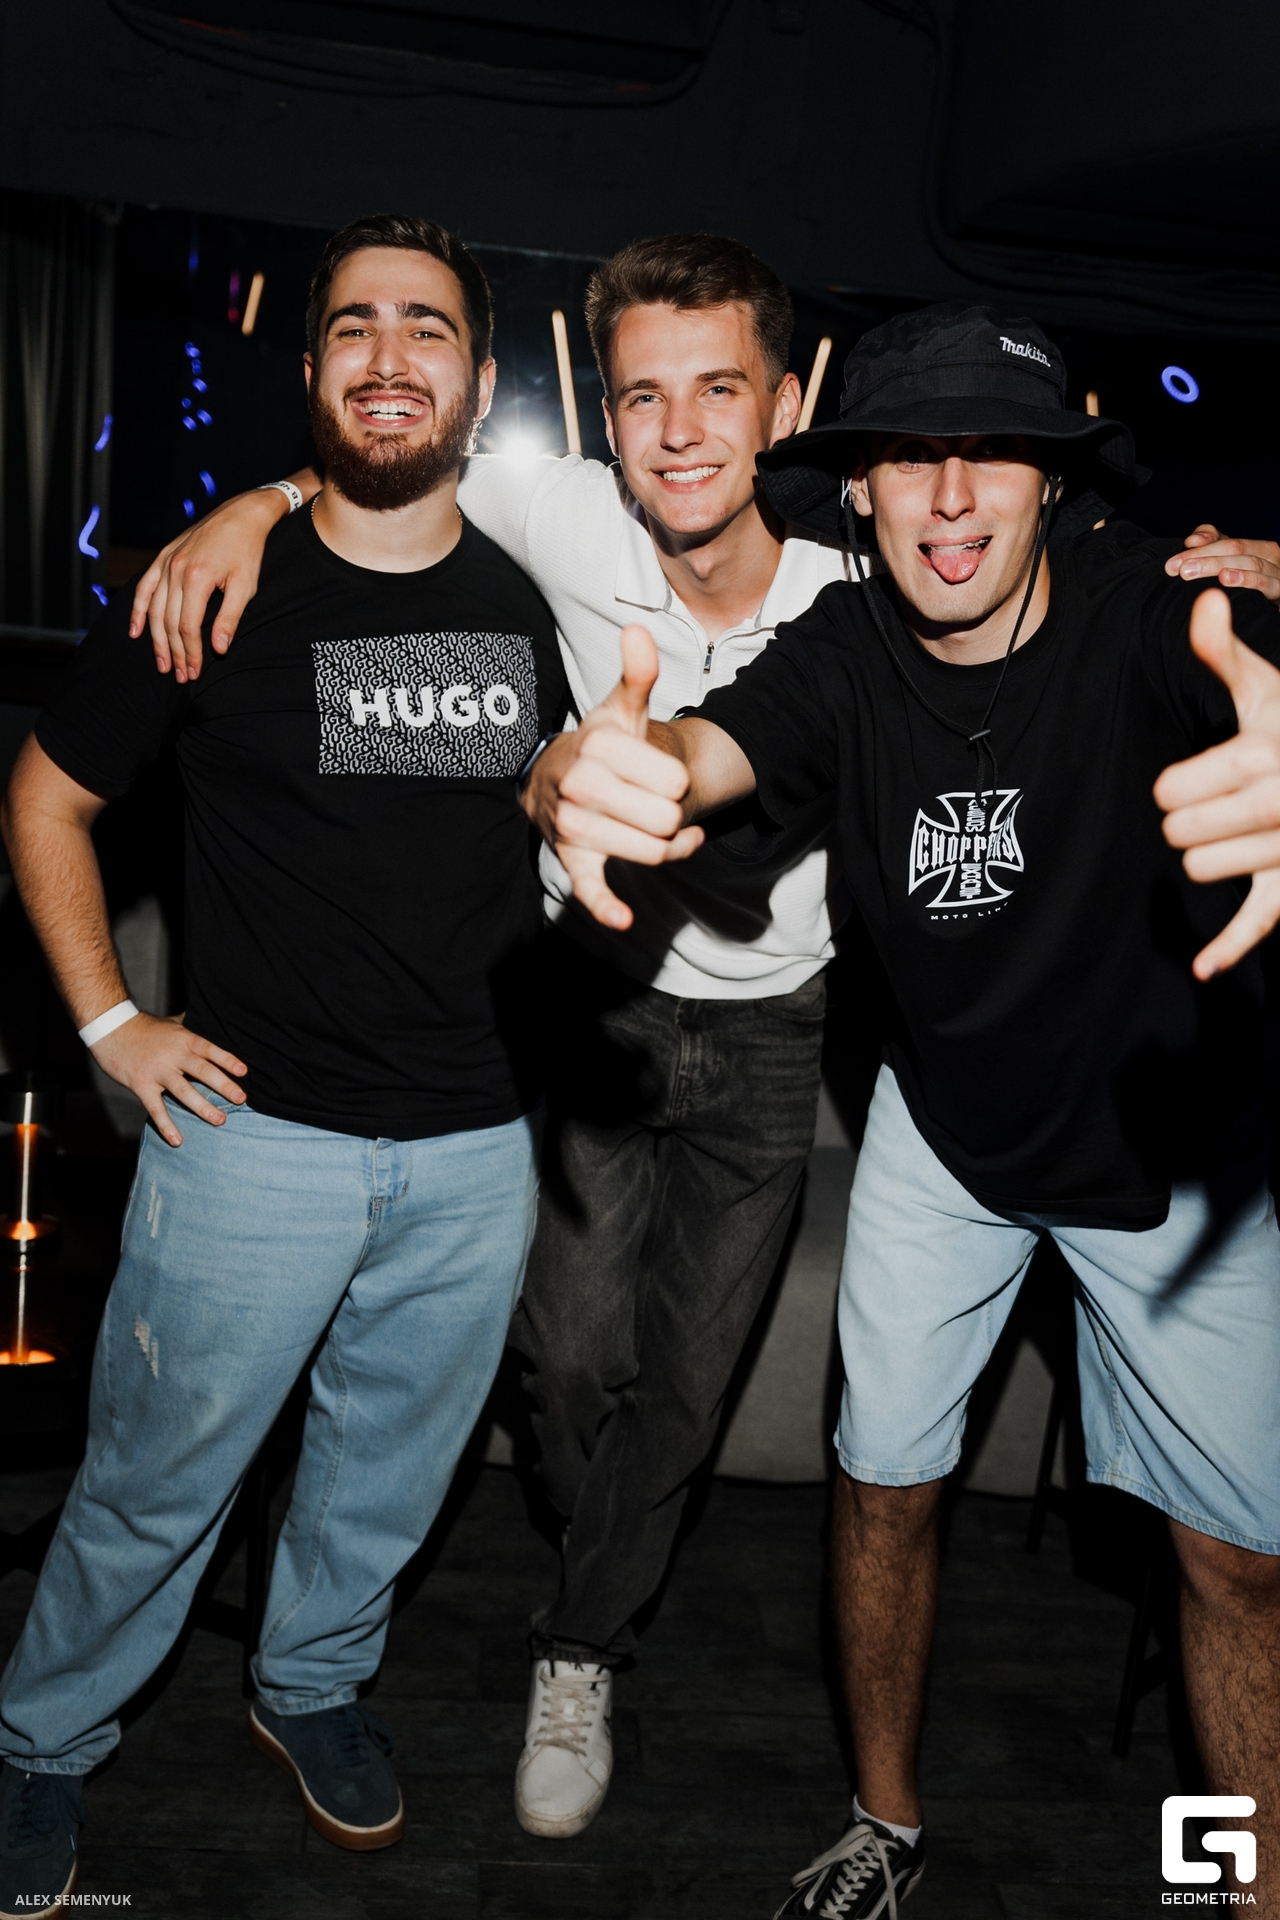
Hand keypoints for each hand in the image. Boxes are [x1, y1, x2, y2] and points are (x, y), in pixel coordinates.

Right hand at [90, 1012, 246, 1146]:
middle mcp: (173, 1055)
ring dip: (202, 1107)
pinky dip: (166, 1125)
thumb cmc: (143, 1027)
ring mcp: (157, 1071)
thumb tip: (208, 1017)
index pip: (210, 1050)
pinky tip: (177, 1140)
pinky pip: (155, 1108)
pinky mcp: (141, 1085)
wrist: (110, 1029)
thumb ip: (189, 1026)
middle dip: (223, 1086)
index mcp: (183, 1039)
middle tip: (241, 1098)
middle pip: (202, 1071)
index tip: (244, 1072)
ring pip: (184, 1091)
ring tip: (220, 1120)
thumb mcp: (171, 1023)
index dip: (227, 1060)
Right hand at [129, 489, 287, 681]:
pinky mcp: (164, 557)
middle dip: (174, 653)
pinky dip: (137, 610)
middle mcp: (175, 570)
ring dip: (156, 640)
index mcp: (196, 578)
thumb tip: (218, 649)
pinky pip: (144, 587)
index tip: (194, 672)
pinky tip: (135, 632)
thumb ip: (229, 618)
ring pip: (154, 609)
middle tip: (180, 676)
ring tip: (162, 664)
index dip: (190, 653)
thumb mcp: (246, 586)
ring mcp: (166, 562)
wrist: (241, 515)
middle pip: (168, 622)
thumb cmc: (247, 551)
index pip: (187, 626)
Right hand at [522, 624, 702, 929]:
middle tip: (667, 808)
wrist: (554, 781)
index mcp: (598, 745)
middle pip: (666, 820)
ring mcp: (574, 826)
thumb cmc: (599, 747)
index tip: (666, 780)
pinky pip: (590, 889)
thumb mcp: (619, 709)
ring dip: (671, 850)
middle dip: (676, 818)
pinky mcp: (571, 860)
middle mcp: (581, 785)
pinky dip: (607, 906)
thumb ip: (637, 675)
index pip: (673, 782)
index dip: (678, 784)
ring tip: (671, 837)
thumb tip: (638, 630)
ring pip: (651, 853)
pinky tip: (624, 919)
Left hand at [1154, 588, 1279, 977]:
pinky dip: (1228, 948)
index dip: (1176, 785)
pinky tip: (1201, 968)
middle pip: (1178, 832)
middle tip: (1217, 805)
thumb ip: (1223, 654)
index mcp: (1260, 753)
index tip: (1201, 776)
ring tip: (1235, 834)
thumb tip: (1201, 598)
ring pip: (1200, 871)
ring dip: (1206, 857)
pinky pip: (1259, 923)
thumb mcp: (1267, 690)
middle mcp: (1276, 801)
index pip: (1171, 789)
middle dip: (1186, 819)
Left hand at [1166, 525, 1279, 603]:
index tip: (1172, 564)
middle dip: (1204, 557)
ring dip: (1218, 565)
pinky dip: (1246, 579)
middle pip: (1236, 548)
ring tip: (1193, 571)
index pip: (1225, 542)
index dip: (1199, 548)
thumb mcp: (1231, 567)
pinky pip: (1267, 583)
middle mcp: (1271, 557)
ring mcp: (1277, 574)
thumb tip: (1192, 540)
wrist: (1275, 618)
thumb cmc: (1252, 590)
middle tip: (1179, 569)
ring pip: (1250, 563)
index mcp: (1257, 549)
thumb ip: (1211, 546)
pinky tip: (1225, 578)